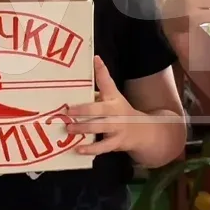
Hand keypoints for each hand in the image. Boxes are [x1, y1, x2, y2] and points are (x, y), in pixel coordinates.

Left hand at [67, 58, 183, 166]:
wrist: (142, 132)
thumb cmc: (119, 112)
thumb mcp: (113, 98)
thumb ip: (99, 90)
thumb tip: (80, 77)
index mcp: (114, 97)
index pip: (108, 81)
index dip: (102, 70)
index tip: (95, 59)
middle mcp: (116, 111)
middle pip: (99, 109)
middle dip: (83, 110)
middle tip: (67, 111)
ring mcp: (117, 127)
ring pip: (99, 127)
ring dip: (83, 128)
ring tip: (69, 128)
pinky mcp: (116, 142)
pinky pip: (102, 147)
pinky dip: (90, 149)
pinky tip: (78, 149)